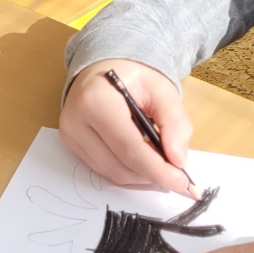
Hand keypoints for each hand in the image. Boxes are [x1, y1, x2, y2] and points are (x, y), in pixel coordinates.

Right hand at [60, 60, 196, 196]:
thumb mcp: (162, 89)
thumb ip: (175, 122)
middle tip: (178, 177)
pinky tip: (145, 166)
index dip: (158, 170)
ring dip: (142, 179)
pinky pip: (103, 171)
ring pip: (112, 174)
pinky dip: (129, 174)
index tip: (183, 183)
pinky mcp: (71, 144)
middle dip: (153, 177)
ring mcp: (70, 135)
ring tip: (163, 170)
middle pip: (120, 167)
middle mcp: (76, 120)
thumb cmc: (133, 77)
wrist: (103, 69)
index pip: (130, 149)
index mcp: (97, 101)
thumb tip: (179, 160)